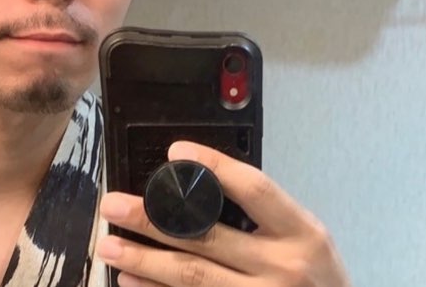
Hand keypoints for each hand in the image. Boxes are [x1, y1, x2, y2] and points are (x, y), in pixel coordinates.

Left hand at [97, 141, 350, 286]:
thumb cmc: (317, 278)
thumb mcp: (305, 238)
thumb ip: (264, 214)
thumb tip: (197, 184)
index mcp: (301, 233)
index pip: (254, 189)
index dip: (213, 167)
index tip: (175, 152)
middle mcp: (283, 268)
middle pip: (208, 236)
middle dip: (153, 219)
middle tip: (113, 205)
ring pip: (193, 276)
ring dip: (144, 259)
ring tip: (108, 244)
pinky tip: (131, 280)